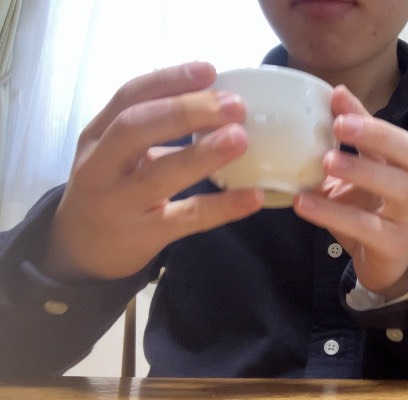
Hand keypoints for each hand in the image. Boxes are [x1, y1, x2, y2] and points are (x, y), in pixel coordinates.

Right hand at [45, 62, 263, 279]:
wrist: (82, 249)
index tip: (210, 70)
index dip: (170, 79)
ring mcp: (119, 203)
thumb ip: (153, 127)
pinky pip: (187, 219)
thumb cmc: (112, 188)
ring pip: (158, 175)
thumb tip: (217, 100)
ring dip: (202, 154)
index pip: (129, 96)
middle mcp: (100, 166)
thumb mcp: (116, 151)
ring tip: (240, 139)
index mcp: (97, 135)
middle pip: (136, 127)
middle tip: (234, 106)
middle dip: (186, 111)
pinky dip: (221, 207)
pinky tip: (252, 197)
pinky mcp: (144, 235)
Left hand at [293, 86, 407, 299]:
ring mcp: (405, 215)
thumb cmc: (363, 214)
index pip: (390, 132)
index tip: (336, 97)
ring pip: (397, 187)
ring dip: (361, 171)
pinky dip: (335, 214)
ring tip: (325, 162)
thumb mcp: (348, 179)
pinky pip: (369, 227)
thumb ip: (338, 148)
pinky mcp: (393, 244)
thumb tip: (318, 106)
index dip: (366, 115)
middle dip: (375, 135)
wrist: (380, 264)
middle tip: (338, 126)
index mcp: (397, 165)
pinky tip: (305, 203)